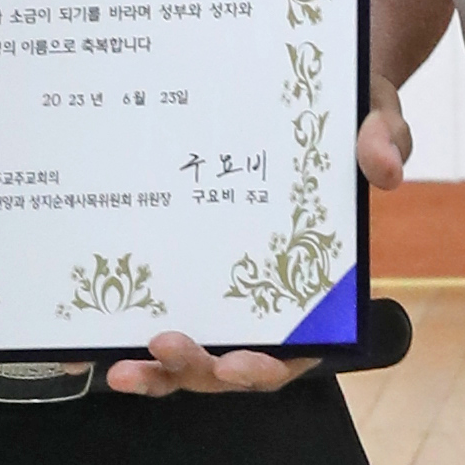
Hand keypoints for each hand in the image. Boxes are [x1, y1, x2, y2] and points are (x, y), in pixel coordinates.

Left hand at [117, 0, 449, 392]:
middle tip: (164, 347)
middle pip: (230, 366)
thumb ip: (383, 138)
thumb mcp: (373, 113)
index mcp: (316, 288)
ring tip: (114, 369)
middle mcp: (263, 304)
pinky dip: (118, 337)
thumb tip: (385, 168)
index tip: (241, 362)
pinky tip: (79, 340)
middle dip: (196, 369)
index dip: (267, 365)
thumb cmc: (344, 111)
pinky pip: (148, 318)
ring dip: (153, 372)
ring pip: (184, 358)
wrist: (300, 92)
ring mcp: (216, 294)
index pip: (296, 350)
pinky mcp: (177, 271)